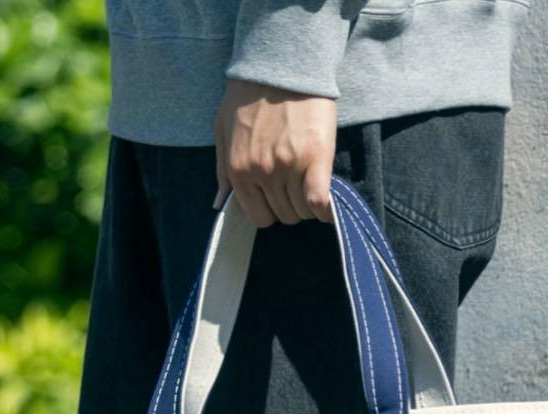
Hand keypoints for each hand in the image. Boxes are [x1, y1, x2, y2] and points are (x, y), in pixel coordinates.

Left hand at [213, 79, 335, 227]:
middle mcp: (263, 173)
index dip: (270, 210)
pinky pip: (319, 202)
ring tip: (309, 181)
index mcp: (239, 170)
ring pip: (303, 211)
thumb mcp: (224, 129)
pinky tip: (327, 204)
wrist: (282, 63)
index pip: (259, 217)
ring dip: (308, 203)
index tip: (277, 197)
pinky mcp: (315, 159)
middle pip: (284, 215)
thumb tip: (220, 203)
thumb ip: (222, 170)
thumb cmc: (249, 94)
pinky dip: (325, 209)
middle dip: (290, 205)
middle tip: (295, 183)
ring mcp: (289, 167)